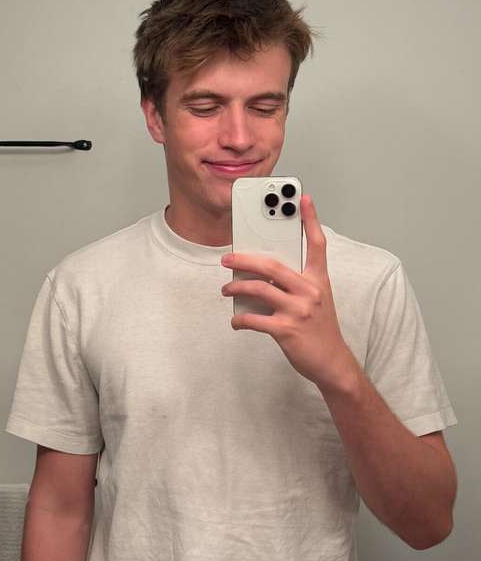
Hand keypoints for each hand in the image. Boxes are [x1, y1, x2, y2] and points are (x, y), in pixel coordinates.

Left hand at [220, 194, 358, 393]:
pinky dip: (240, 319)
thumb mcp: (317, 301)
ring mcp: (298, 310)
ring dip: (236, 288)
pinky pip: (254, 319)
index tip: (302, 198)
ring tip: (227, 289)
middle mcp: (310, 291)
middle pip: (272, 265)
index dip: (310, 219)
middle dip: (244, 259)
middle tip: (227, 258)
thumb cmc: (320, 330)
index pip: (317, 244)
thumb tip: (262, 278)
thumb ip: (296, 285)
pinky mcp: (286, 330)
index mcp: (319, 280)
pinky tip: (236, 320)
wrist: (332, 363)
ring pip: (258, 289)